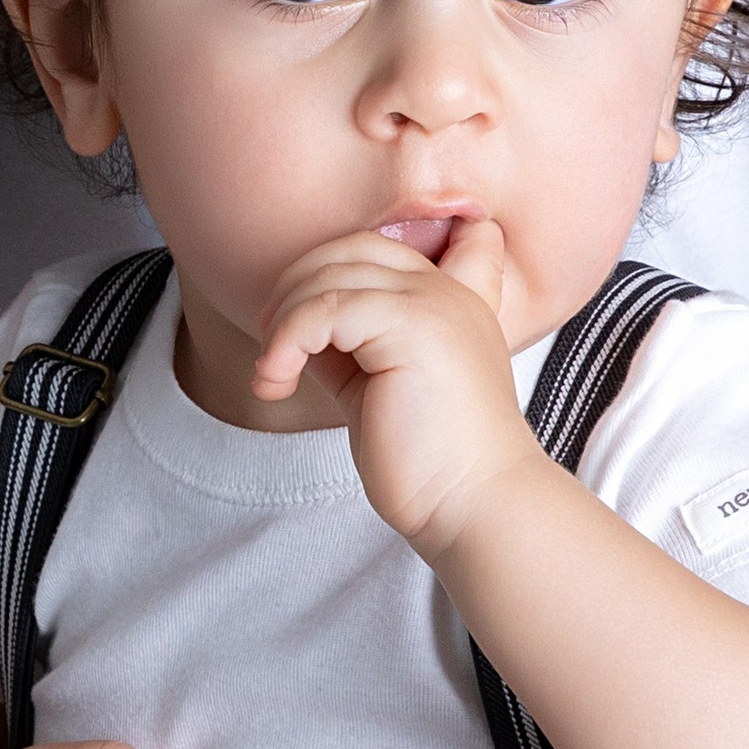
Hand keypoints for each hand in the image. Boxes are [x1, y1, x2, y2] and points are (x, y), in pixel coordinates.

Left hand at [254, 222, 535, 551]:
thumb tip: (290, 326)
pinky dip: (286, 340)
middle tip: (273, 346)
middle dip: (293, 289)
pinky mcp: (413, 325)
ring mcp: (433, 302)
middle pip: (348, 248)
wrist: (474, 504)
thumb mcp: (377, 385)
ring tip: (274, 373)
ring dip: (282, 322)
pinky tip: (276, 380)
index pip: (386, 244)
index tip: (307, 329)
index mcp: (448, 299)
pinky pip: (325, 307)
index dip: (333, 266)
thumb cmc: (428, 461)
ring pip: (329, 275)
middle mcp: (446, 290)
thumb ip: (347, 344)